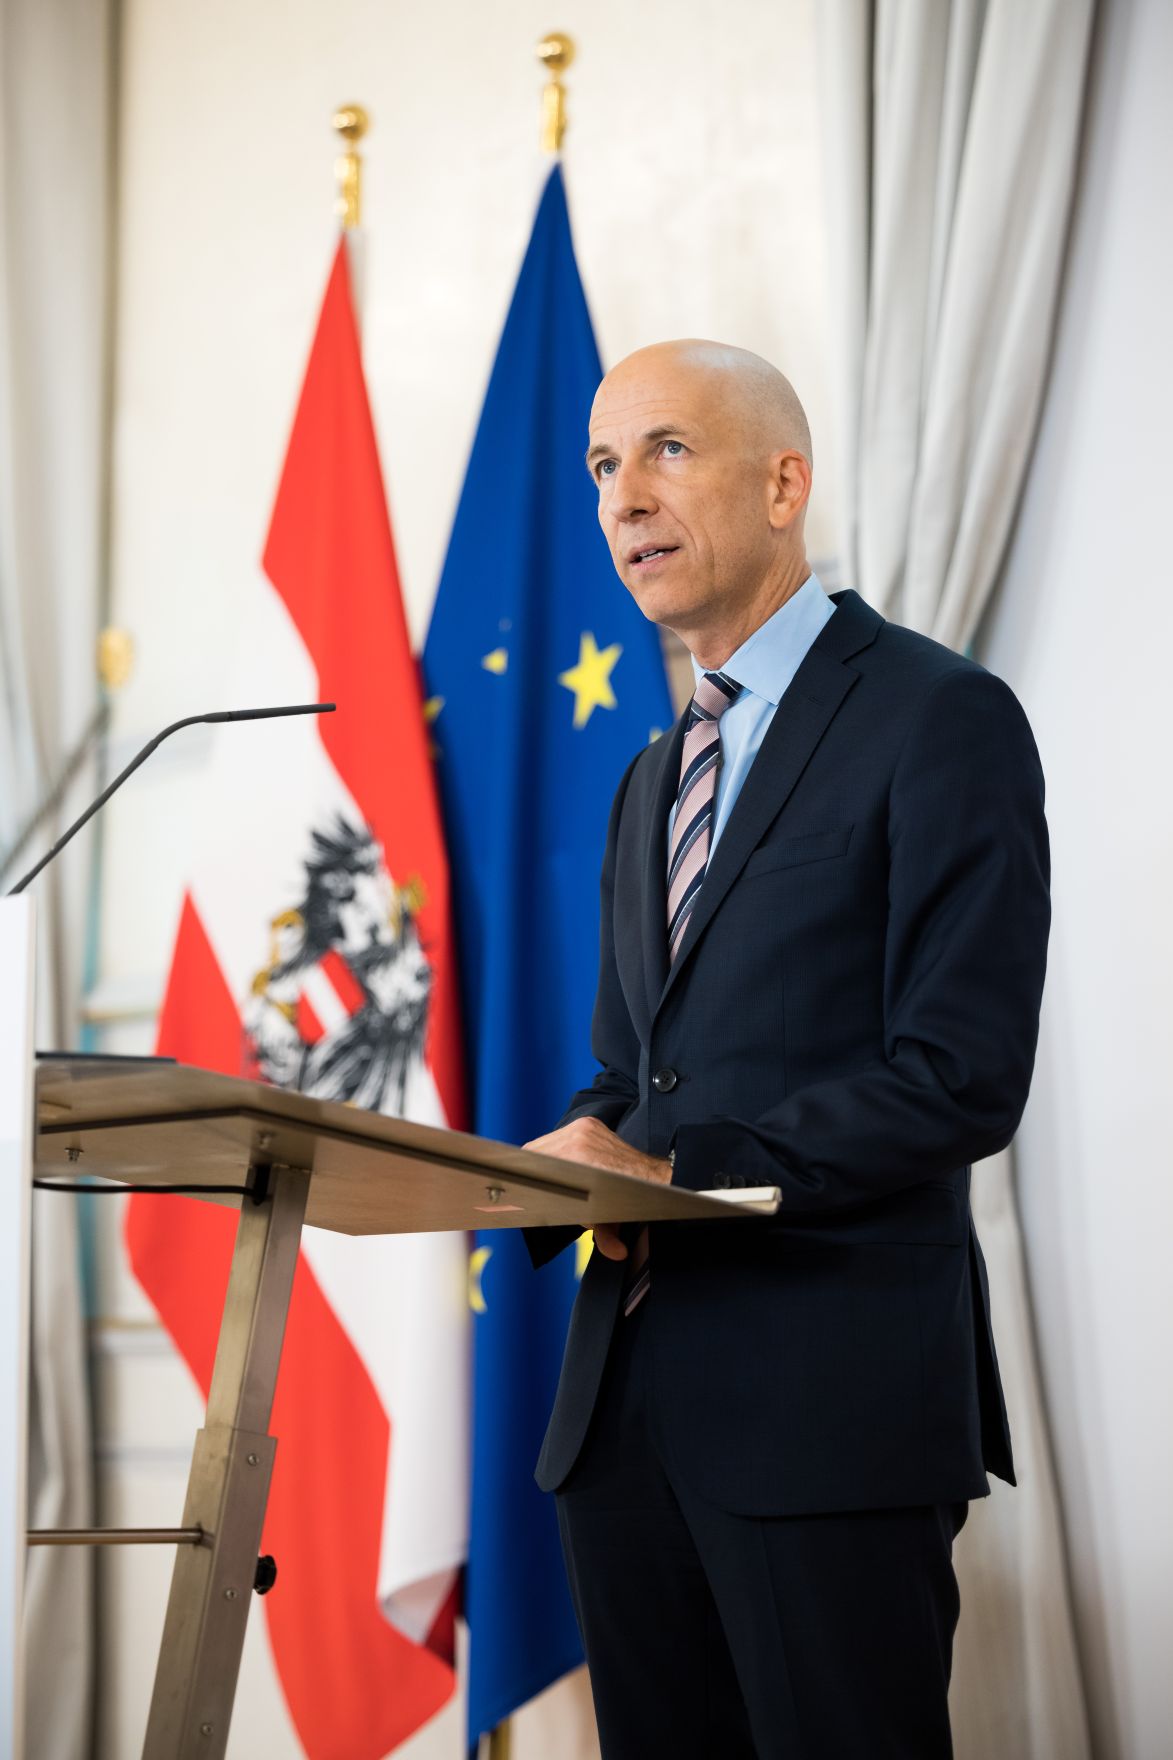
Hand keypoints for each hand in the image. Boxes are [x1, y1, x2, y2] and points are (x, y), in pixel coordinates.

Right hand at [523, 1116, 671, 1262]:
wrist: (655, 1177)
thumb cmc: (631, 1199)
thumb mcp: (612, 1220)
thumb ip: (606, 1238)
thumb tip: (616, 1252)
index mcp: (578, 1154)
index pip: (532, 1160)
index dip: (524, 1177)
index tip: (521, 1190)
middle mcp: (579, 1135)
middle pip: (535, 1150)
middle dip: (533, 1170)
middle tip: (533, 1189)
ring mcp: (584, 1126)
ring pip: (546, 1141)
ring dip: (544, 1159)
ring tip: (546, 1179)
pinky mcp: (589, 1123)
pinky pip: (561, 1134)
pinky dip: (557, 1149)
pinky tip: (560, 1166)